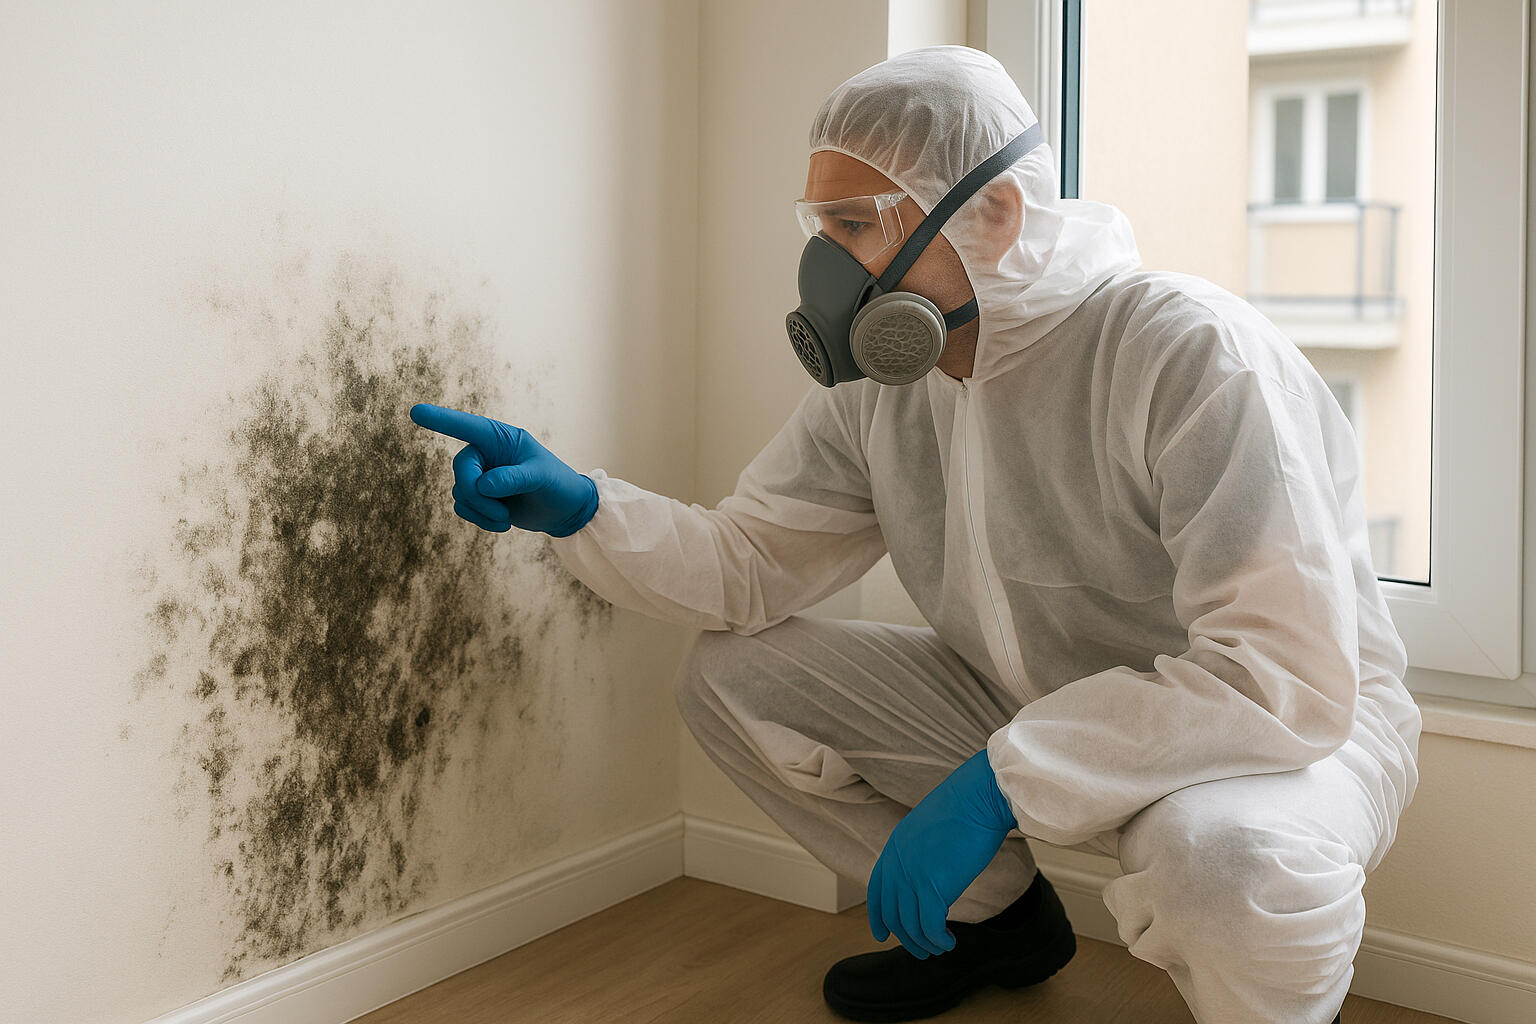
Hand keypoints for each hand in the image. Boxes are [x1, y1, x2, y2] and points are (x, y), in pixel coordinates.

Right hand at [409, 403, 598, 536]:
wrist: (563, 510)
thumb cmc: (558, 484)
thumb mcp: (542, 477)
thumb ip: (514, 478)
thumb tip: (483, 485)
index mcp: (501, 437)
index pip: (467, 426)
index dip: (441, 419)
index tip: (416, 412)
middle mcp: (486, 453)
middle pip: (461, 468)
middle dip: (476, 493)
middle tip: (500, 512)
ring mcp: (480, 475)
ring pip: (460, 491)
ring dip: (481, 510)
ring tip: (506, 518)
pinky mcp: (479, 497)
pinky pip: (463, 507)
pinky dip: (479, 519)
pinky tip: (502, 525)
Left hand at [867, 749, 1016, 958]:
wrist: (979, 798)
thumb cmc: (964, 809)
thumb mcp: (930, 829)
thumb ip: (920, 852)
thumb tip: (929, 874)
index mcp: (895, 848)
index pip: (877, 890)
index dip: (878, 916)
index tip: (883, 935)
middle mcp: (898, 864)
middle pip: (892, 913)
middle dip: (905, 938)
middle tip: (921, 952)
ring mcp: (913, 876)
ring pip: (910, 925)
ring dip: (923, 944)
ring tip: (940, 949)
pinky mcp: (934, 887)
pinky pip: (930, 926)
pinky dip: (938, 940)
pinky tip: (949, 942)